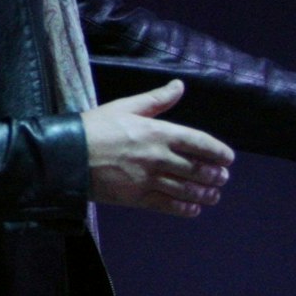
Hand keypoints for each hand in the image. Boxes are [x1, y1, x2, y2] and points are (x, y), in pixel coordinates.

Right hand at [82, 80, 234, 217]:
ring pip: (186, 190)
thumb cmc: (94, 127)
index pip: (199, 142)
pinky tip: (193, 209)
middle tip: (222, 178)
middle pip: (197, 169)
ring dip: (205, 194)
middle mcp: (158, 156)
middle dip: (215, 176)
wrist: (66, 155)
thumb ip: (156, 99)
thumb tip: (179, 86)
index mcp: (158, 132)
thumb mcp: (125, 106)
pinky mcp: (137, 198)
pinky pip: (168, 206)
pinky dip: (185, 209)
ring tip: (213, 195)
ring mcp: (148, 179)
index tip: (228, 158)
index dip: (218, 151)